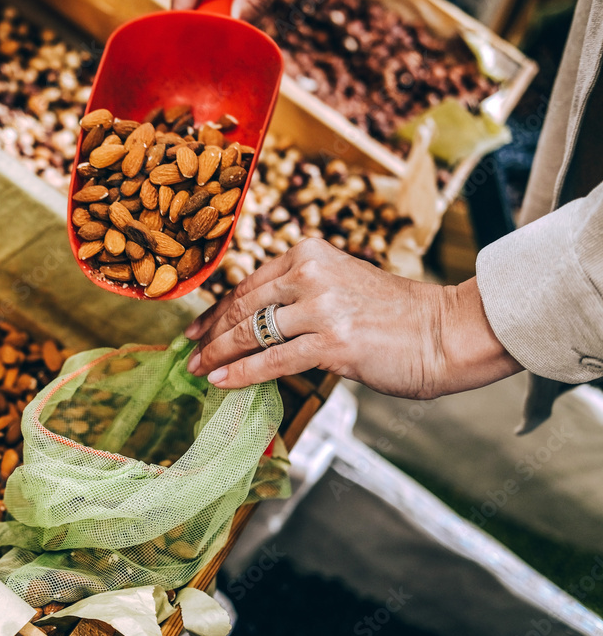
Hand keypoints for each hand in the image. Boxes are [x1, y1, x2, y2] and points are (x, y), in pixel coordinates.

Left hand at [184, 239, 522, 398]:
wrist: (447, 331)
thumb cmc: (396, 315)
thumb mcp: (342, 284)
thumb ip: (300, 294)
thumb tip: (255, 320)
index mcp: (309, 253)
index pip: (247, 284)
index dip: (217, 309)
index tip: (197, 327)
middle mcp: (310, 274)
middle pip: (242, 306)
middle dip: (209, 332)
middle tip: (188, 350)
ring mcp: (320, 308)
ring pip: (250, 333)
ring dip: (217, 354)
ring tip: (197, 369)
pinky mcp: (331, 343)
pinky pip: (270, 361)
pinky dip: (239, 373)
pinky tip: (219, 382)